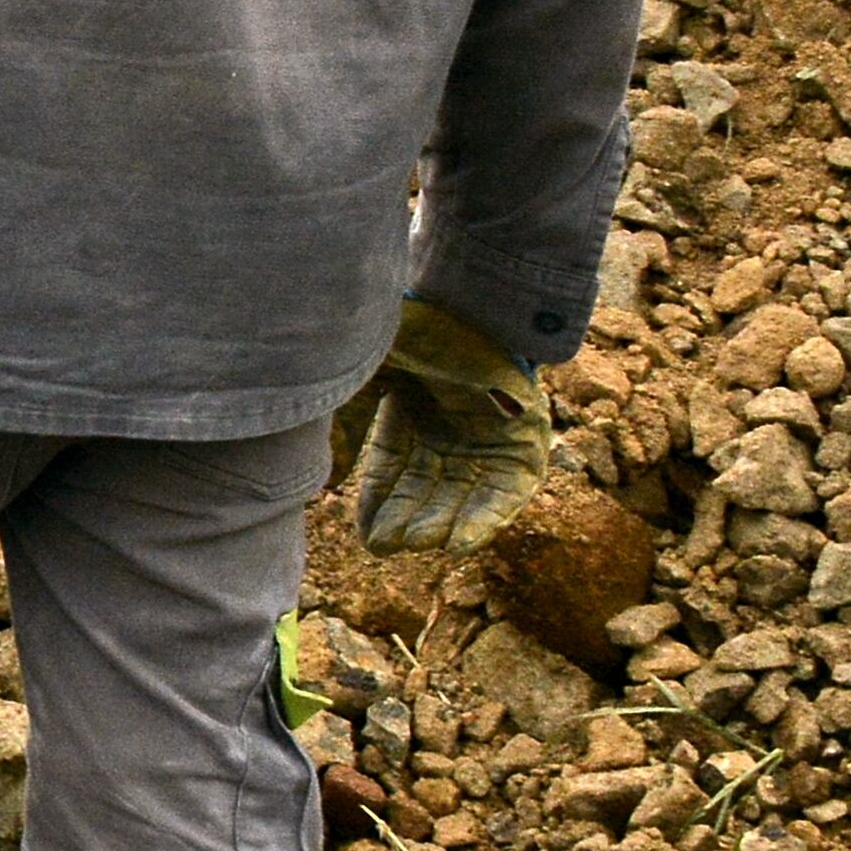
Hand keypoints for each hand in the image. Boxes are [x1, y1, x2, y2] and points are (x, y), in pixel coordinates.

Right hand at [351, 300, 551, 554]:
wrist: (465, 304)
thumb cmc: (409, 332)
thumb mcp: (364, 380)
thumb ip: (345, 430)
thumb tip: (325, 483)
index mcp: (414, 412)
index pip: (395, 470)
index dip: (380, 502)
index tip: (366, 535)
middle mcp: (451, 430)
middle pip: (429, 488)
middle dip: (409, 519)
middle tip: (387, 546)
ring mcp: (489, 438)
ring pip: (466, 495)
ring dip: (443, 523)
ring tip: (418, 545)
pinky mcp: (525, 445)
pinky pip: (507, 492)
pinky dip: (485, 518)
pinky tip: (460, 543)